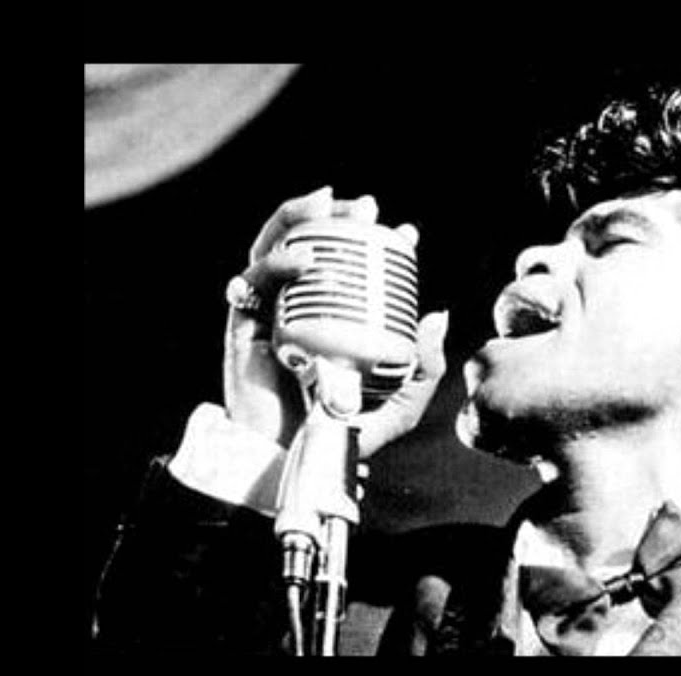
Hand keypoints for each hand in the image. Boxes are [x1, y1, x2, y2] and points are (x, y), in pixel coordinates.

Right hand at [223, 187, 447, 455]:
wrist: (294, 463)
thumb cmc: (342, 434)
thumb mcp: (400, 403)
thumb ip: (424, 366)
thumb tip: (436, 316)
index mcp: (337, 320)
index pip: (354, 269)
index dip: (378, 244)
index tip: (407, 235)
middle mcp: (302, 309)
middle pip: (311, 245)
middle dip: (336, 216)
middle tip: (366, 206)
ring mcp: (271, 314)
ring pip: (274, 249)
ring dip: (297, 220)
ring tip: (324, 209)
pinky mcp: (244, 326)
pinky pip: (251, 284)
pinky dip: (273, 264)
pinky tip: (298, 261)